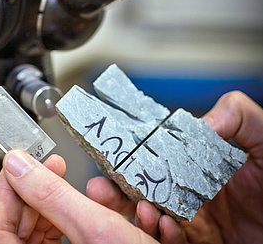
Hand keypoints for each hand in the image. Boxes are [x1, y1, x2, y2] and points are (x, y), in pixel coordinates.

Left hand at [0, 155, 163, 242]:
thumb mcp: (94, 226)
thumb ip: (51, 195)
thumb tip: (18, 164)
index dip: (8, 188)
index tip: (24, 161)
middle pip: (25, 224)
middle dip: (42, 191)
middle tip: (55, 167)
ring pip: (50, 227)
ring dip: (70, 203)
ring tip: (86, 187)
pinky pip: (71, 234)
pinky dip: (87, 217)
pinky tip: (108, 209)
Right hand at [87, 91, 262, 243]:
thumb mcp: (262, 137)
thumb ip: (237, 115)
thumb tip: (202, 121)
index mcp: (198, 166)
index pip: (157, 160)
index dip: (134, 160)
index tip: (115, 158)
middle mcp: (191, 193)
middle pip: (146, 191)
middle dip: (119, 192)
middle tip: (100, 188)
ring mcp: (196, 221)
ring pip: (154, 219)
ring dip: (139, 215)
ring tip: (140, 208)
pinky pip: (174, 243)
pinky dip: (165, 236)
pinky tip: (164, 226)